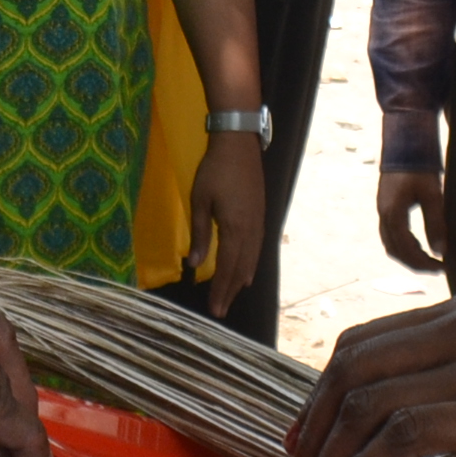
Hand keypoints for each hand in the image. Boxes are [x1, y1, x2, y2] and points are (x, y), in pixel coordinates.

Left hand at [185, 132, 267, 318]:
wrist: (239, 145)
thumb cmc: (215, 171)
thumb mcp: (200, 201)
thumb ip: (200, 235)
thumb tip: (194, 264)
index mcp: (235, 229)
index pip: (227, 267)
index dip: (220, 290)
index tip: (215, 308)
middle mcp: (251, 231)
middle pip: (242, 269)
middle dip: (230, 291)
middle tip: (221, 310)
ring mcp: (259, 223)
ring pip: (252, 260)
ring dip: (241, 280)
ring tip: (232, 296)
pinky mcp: (261, 216)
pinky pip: (257, 249)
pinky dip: (251, 264)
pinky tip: (247, 271)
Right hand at [375, 168, 444, 272]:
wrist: (404, 145)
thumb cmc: (420, 168)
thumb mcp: (432, 195)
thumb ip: (436, 223)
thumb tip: (440, 251)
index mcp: (393, 214)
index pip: (406, 250)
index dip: (424, 263)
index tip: (443, 267)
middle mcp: (383, 216)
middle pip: (395, 251)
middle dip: (416, 263)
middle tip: (438, 268)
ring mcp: (382, 211)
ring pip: (390, 244)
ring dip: (408, 256)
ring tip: (429, 260)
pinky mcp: (385, 207)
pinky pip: (390, 235)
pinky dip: (403, 246)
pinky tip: (419, 244)